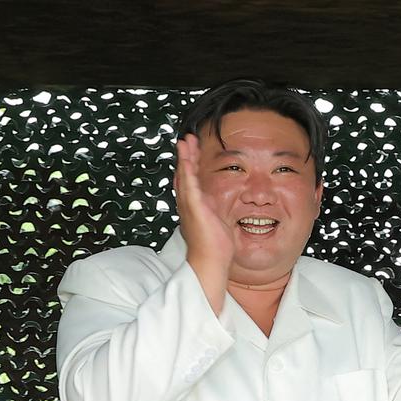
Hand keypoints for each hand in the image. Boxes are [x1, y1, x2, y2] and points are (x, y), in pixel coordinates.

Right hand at [175, 134, 235, 271]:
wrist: (210, 261)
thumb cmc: (214, 247)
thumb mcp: (216, 221)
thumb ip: (213, 209)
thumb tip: (214, 201)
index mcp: (193, 207)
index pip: (190, 181)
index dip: (190, 165)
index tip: (193, 151)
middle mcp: (187, 205)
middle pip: (184, 174)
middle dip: (186, 156)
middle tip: (187, 139)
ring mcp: (188, 205)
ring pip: (184, 175)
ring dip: (184, 157)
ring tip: (186, 141)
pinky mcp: (193, 207)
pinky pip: (189, 184)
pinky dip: (186, 170)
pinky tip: (186, 158)